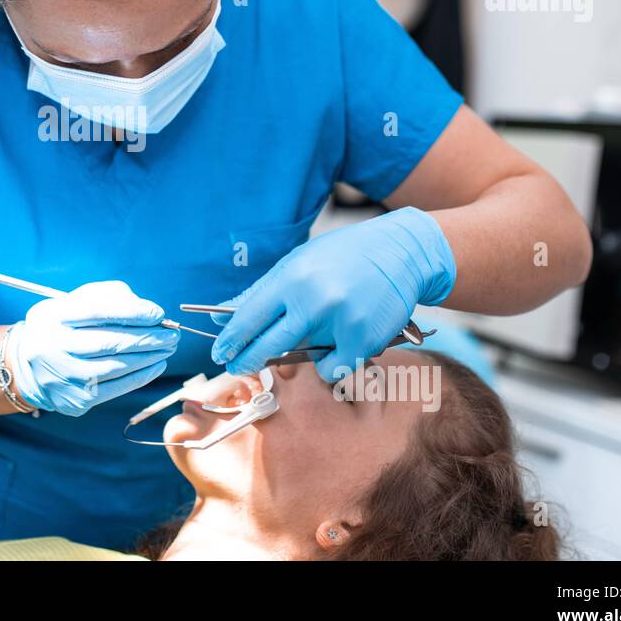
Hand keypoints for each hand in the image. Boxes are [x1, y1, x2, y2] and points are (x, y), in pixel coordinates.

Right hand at [9, 280, 178, 415]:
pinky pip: (116, 388)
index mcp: (53, 317)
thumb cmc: (61, 326)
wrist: (26, 366)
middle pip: (111, 342)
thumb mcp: (73, 302)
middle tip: (172, 334)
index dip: (133, 312)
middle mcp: (54, 347)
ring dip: (149, 357)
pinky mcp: (75, 400)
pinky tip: (156, 365)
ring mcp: (64, 377)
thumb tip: (148, 311)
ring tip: (168, 348)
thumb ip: (108, 297)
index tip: (158, 314)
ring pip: (117, 367)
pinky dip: (141, 376)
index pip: (98, 312)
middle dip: (148, 338)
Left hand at [210, 207, 455, 378]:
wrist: (401, 253)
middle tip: (237, 368)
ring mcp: (339, 322)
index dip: (231, 340)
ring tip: (319, 329)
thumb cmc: (343, 256)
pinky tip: (340, 342)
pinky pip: (331, 368)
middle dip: (247, 360)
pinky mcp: (362, 340)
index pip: (249, 316)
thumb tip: (221, 315)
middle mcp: (313, 300)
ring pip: (302, 358)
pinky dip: (331, 361)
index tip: (219, 353)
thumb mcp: (297, 263)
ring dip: (300, 353)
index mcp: (292, 277)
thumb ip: (261, 292)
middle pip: (268, 344)